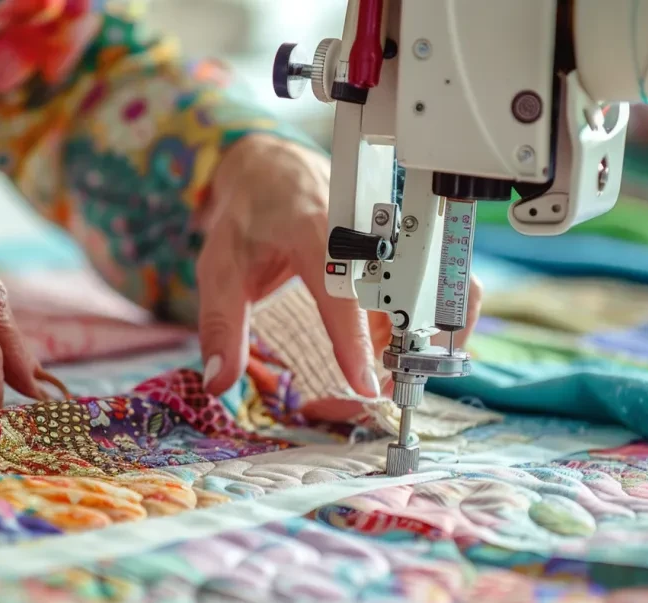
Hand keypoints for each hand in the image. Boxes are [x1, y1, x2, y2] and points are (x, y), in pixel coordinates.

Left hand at [196, 134, 482, 398]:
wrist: (273, 171)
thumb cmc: (248, 219)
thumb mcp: (220, 270)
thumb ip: (222, 327)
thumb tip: (219, 382)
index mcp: (313, 228)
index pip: (342, 290)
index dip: (355, 341)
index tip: (365, 384)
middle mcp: (362, 227)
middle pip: (403, 292)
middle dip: (403, 346)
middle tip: (381, 386)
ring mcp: (389, 233)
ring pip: (426, 293)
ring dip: (412, 339)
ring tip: (380, 370)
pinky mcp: (401, 247)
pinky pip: (428, 291)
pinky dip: (417, 326)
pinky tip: (386, 349)